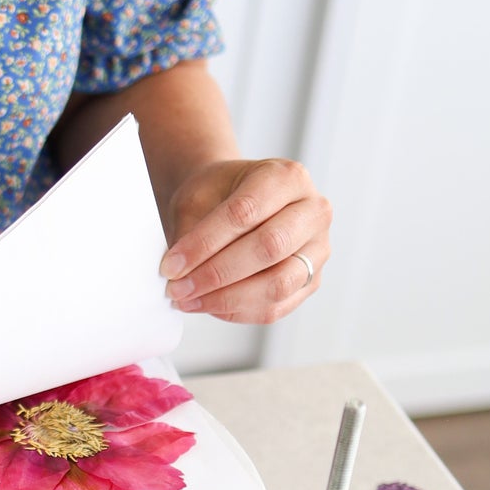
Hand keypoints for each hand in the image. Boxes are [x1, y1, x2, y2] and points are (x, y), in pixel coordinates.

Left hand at [160, 158, 330, 323]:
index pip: (245, 212)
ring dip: (227, 298)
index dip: (205, 243)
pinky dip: (238, 312)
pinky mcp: (312, 280)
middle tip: (179, 287)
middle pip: (269, 248)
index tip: (172, 264)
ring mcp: (318, 248)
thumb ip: (191, 231)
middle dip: (216, 274)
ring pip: (278, 284)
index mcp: (287, 177)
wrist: (235, 200)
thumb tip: (178, 273)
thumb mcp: (198, 197)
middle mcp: (313, 211)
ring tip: (190, 300)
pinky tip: (209, 306)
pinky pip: (278, 306)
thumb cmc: (219, 195)